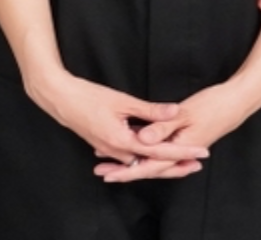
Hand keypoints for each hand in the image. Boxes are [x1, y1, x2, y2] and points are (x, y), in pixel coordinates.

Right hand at [27, 69, 211, 179]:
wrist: (59, 98)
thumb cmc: (88, 97)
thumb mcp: (123, 101)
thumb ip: (150, 110)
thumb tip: (174, 111)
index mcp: (122, 141)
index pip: (159, 151)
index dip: (183, 151)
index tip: (202, 152)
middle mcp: (116, 151)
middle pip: (152, 163)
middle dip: (176, 163)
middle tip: (198, 161)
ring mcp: (109, 150)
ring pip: (140, 161)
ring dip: (160, 159)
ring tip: (182, 156)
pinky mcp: (104, 144)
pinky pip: (128, 155)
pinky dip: (143, 154)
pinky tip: (152, 147)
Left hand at [98, 76, 260, 182]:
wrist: (239, 101)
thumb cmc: (214, 104)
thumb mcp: (186, 112)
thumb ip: (162, 126)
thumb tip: (143, 140)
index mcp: (180, 147)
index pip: (149, 165)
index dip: (127, 170)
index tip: (109, 175)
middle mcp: (182, 152)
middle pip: (150, 167)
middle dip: (126, 170)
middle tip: (103, 173)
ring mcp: (185, 146)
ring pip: (155, 160)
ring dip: (135, 162)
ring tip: (112, 163)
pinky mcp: (187, 139)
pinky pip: (163, 152)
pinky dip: (148, 152)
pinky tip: (138, 148)